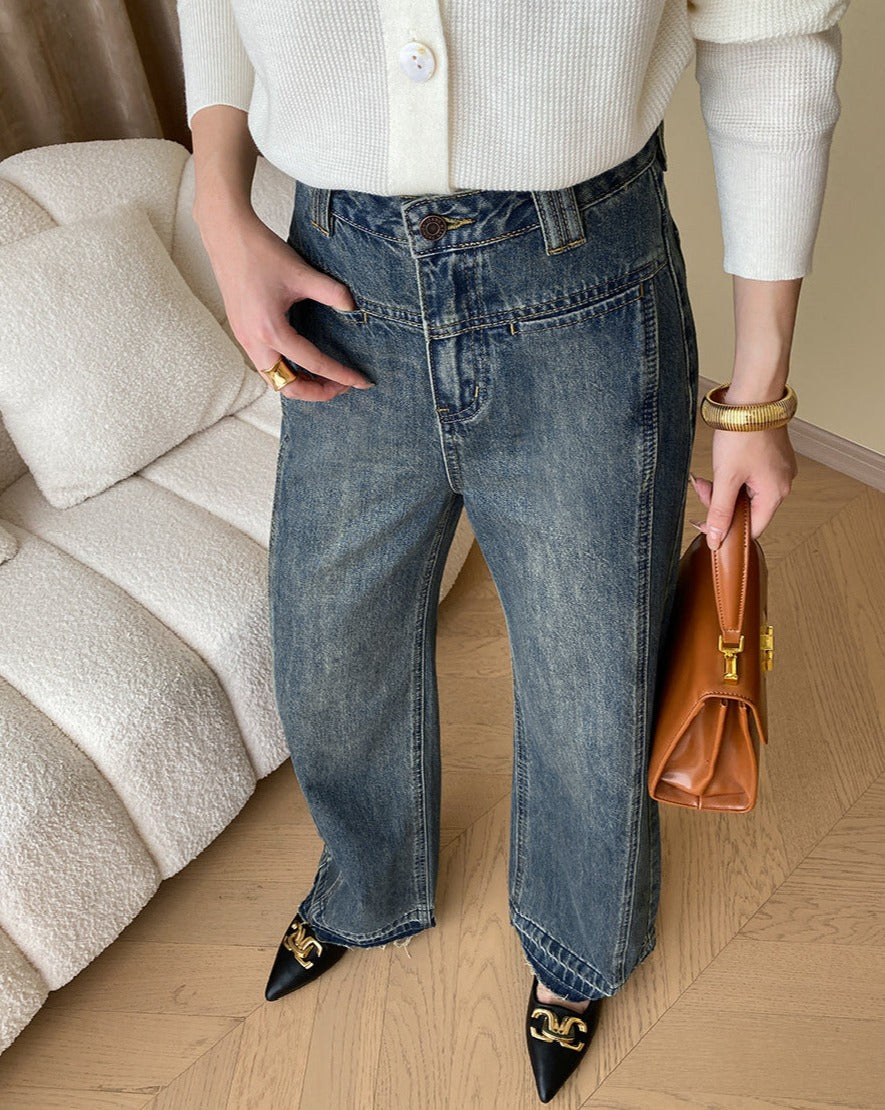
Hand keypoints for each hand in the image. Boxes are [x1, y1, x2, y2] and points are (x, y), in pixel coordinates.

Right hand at [198, 207, 373, 401]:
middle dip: (318, 392)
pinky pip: (266, 366)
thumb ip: (331, 293)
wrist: (226, 235)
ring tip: (326, 377)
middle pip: (289, 388)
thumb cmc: (260, 251)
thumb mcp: (302, 272)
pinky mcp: (242, 333)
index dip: (341, 375)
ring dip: (301, 384)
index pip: (313, 364)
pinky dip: (287, 372)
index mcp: (271, 330)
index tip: (362, 381)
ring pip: (275, 381)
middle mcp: (254, 342)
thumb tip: (354, 308)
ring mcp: (245, 339)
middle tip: (343, 385)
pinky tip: (303, 361)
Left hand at [688, 425, 797, 549]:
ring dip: (724, 489)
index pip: (752, 529)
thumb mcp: (725, 478)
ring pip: (746, 493)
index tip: (706, 523)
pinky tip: (721, 466)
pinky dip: (733, 477)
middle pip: (748, 510)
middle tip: (703, 489)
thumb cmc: (742, 434)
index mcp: (775, 494)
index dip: (728, 530)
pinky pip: (751, 478)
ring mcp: (778, 470)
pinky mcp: (772, 458)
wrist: (753, 398)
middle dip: (721, 503)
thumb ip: (720, 511)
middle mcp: (782, 484)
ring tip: (707, 477)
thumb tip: (716, 539)